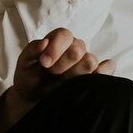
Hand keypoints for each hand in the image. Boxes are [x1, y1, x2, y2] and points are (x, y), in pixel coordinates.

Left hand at [0, 28, 114, 132]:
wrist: (35, 98)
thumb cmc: (30, 77)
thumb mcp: (24, 64)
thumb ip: (31, 50)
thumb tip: (44, 42)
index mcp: (59, 39)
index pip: (64, 35)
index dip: (55, 49)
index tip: (44, 64)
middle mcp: (76, 47)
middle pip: (78, 49)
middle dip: (62, 65)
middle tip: (51, 73)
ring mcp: (87, 60)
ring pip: (90, 61)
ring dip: (74, 74)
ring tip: (62, 82)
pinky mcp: (97, 74)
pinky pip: (108, 68)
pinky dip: (101, 73)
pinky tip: (88, 82)